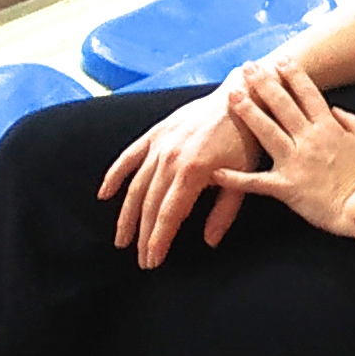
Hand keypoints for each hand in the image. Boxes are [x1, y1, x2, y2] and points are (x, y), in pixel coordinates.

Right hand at [101, 93, 260, 267]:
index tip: (152, 261)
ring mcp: (161, 143)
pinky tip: (104, 194)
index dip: (158, 241)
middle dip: (144, 236)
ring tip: (122, 239)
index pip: (169, 215)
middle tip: (140, 260)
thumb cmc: (250, 136)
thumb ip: (225, 210)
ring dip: (127, 215)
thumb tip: (209, 241)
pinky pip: (130, 156)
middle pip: (150, 205)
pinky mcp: (157, 131)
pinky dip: (115, 175)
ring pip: (136, 186)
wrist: (245, 94)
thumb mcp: (246, 174)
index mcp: (194, 171)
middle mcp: (171, 158)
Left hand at [211, 62, 354, 233]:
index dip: (294, 75)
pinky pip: (256, 182)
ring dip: (248, 112)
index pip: (308, 94)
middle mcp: (309, 139)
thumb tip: (334, 109)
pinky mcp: (286, 187)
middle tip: (249, 67)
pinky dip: (235, 178)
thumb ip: (351, 121)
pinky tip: (216, 171)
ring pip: (266, 131)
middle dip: (264, 83)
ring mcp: (295, 162)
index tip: (282, 60)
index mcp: (329, 128)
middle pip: (283, 105)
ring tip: (232, 95)